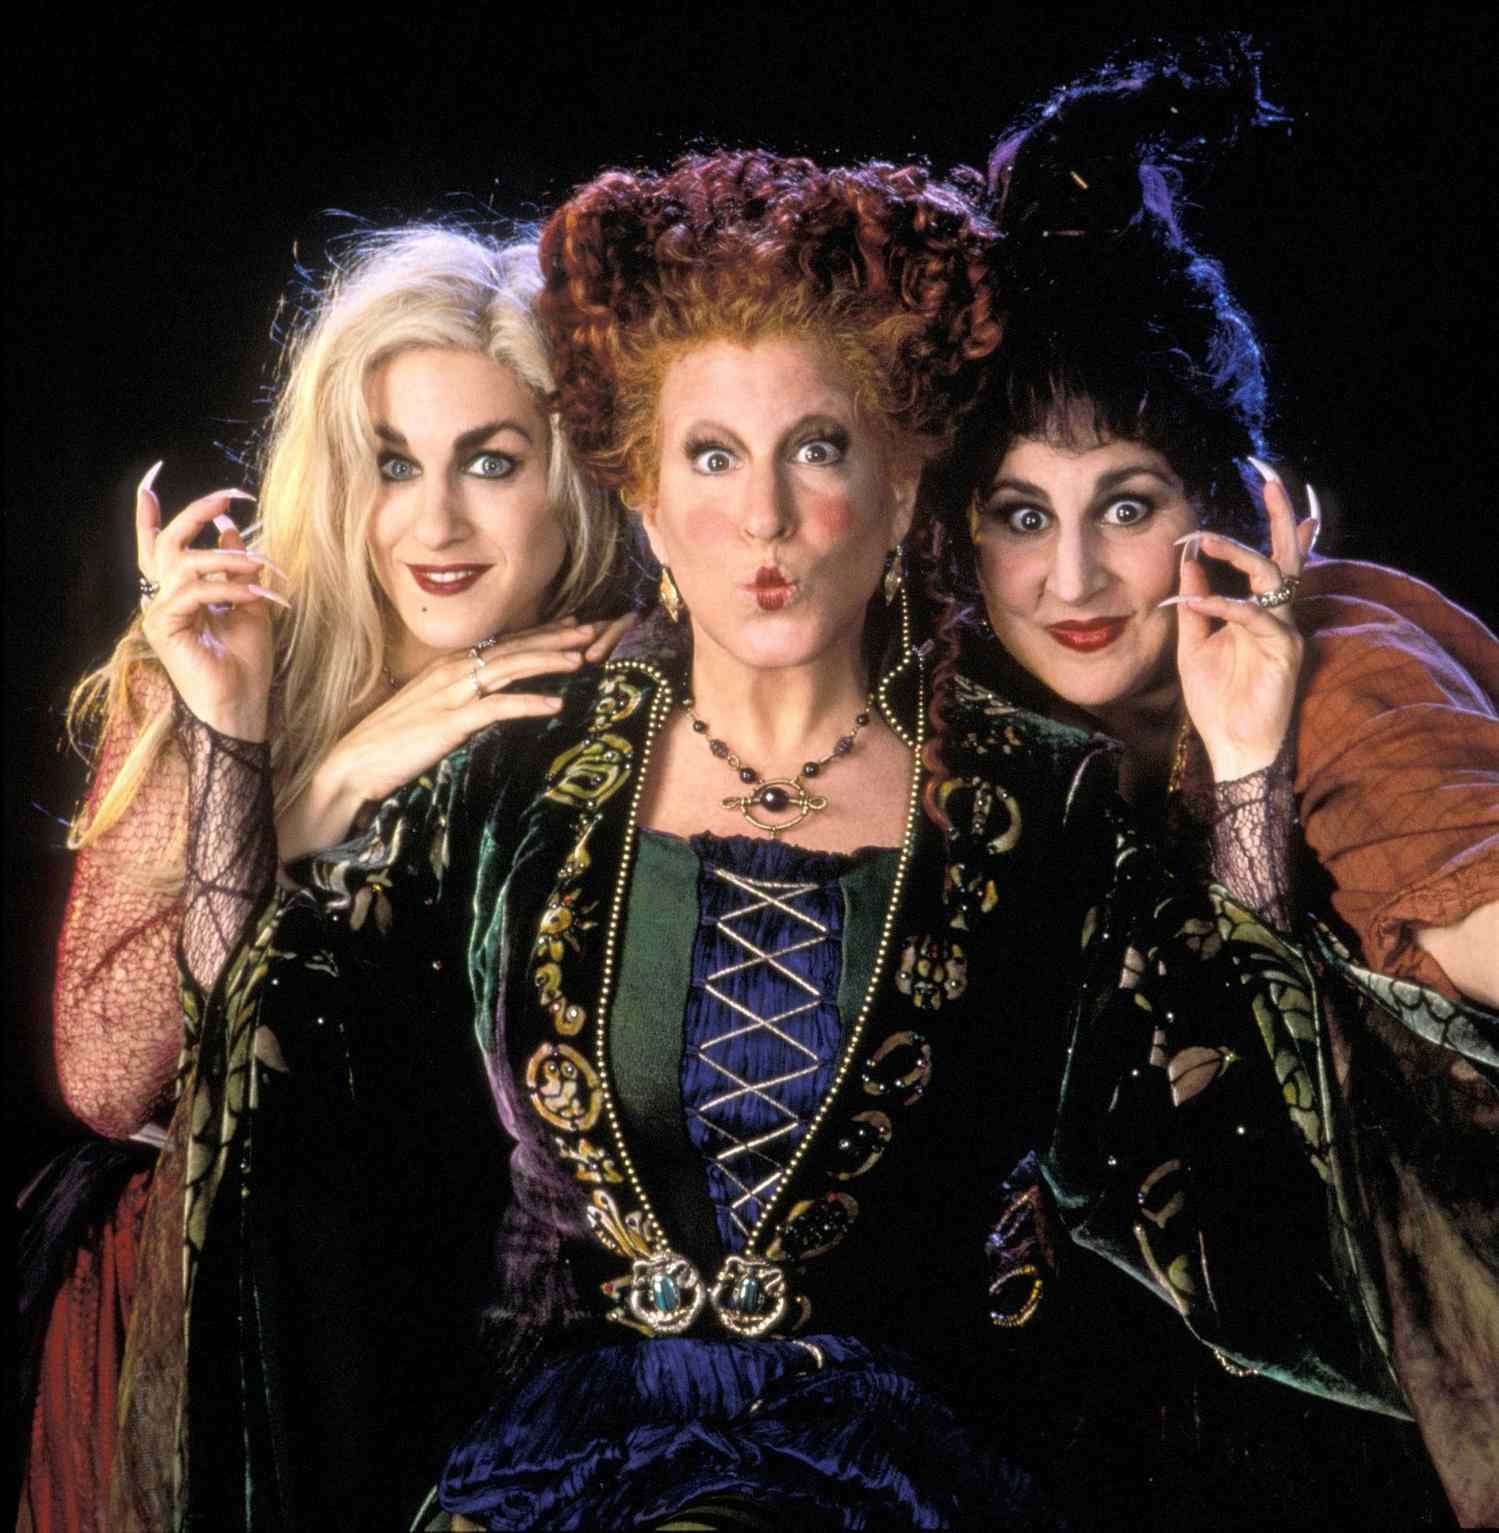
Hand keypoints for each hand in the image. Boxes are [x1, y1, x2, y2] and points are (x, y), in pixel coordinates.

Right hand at [136, 462, 287, 741]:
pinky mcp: (164, 628)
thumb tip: (229, 527)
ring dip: (231, 559)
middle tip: (233, 496)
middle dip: (198, 512)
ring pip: (186, 562)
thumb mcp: (250, 603)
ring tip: (264, 568)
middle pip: (167, 541)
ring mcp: (160, 613)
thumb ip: (238, 567)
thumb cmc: (247, 662)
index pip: (156, 545)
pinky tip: (259, 594)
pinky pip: (195, 591)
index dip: (148, 511)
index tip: (152, 474)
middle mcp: (163, 598)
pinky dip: (230, 588)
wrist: (243, 706)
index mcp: (179, 592)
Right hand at [275, 614, 633, 860]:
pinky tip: (556, 705)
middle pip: (514, 648)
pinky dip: (530, 704)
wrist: (352, 764)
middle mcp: (453, 672)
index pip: (503, 643)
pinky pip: (499, 708)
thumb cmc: (391, 742)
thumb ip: (460, 699)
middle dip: (555, 638)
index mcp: (449, 667)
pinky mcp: (451, 722)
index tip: (572, 624)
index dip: (540, 633)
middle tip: (592, 630)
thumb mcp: (431, 711)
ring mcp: (452, 694)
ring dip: (549, 661)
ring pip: (511, 669)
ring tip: (582, 659)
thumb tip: (490, 699)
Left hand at [1164, 464, 1311, 781]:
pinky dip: (1223, 605)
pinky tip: (1195, 601)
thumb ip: (1194, 603)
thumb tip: (1188, 560)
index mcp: (1259, 610)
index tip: (1261, 487)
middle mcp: (1278, 615)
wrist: (1232, 746)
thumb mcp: (1194, 644)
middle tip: (1270, 478)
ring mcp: (1285, 631)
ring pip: (1273, 576)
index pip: (1267, 560)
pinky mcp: (1285, 651)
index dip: (1269, 524)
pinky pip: (1255, 617)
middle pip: (1285, 555)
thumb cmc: (1217, 699)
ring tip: (1204, 540)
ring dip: (1238, 553)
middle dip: (1280, 515)